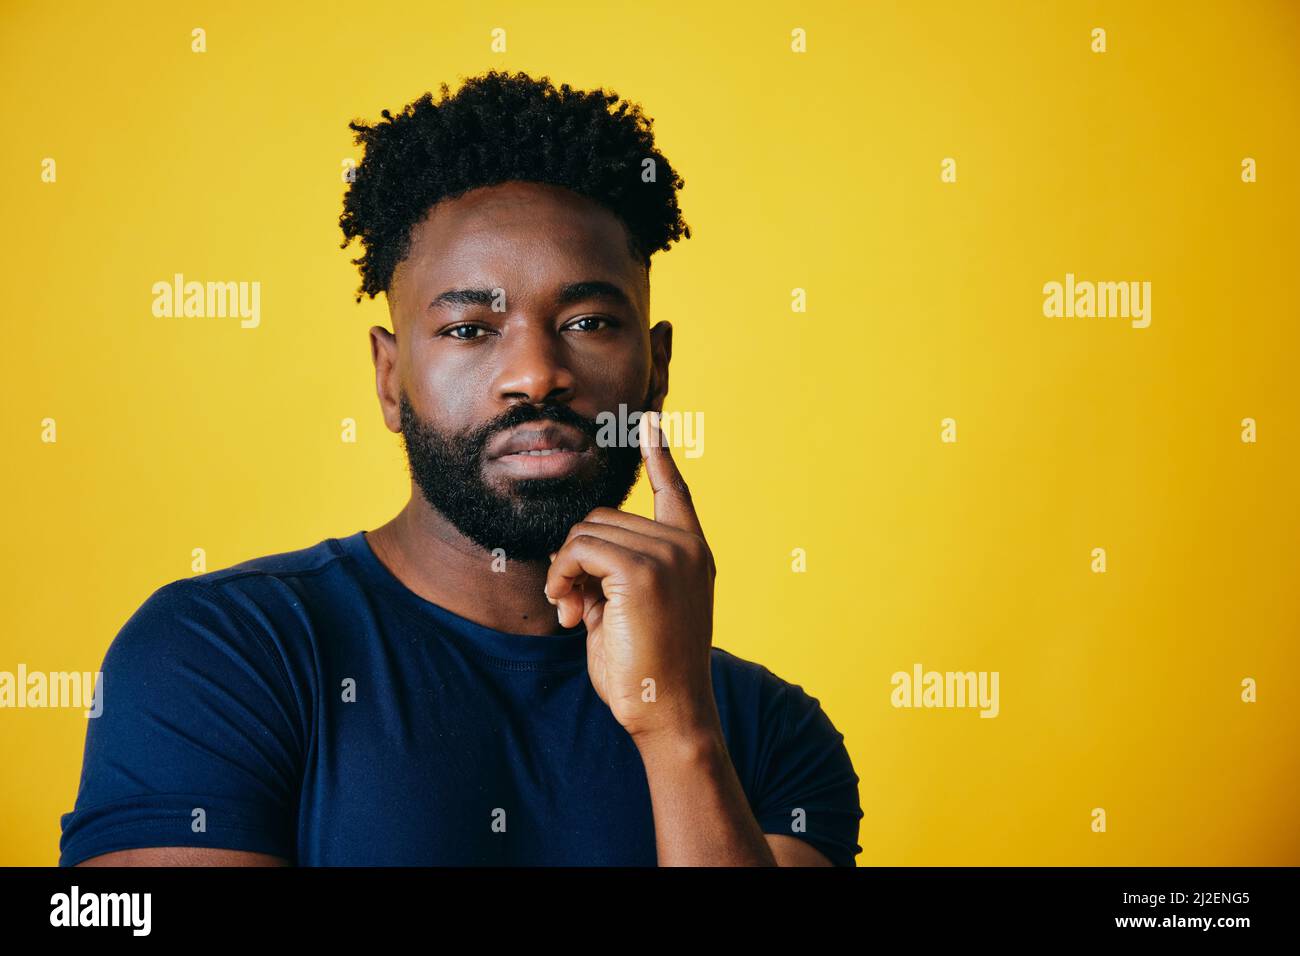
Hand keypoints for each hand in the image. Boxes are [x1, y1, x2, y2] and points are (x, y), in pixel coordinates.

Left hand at [544, 411, 717, 743]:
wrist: (669, 713)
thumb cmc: (647, 670)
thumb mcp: (630, 610)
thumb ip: (612, 573)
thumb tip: (573, 553)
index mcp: (692, 553)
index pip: (675, 492)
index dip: (660, 456)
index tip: (650, 422)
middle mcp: (686, 546)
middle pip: (603, 517)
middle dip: (576, 559)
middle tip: (571, 605)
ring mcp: (668, 555)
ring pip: (586, 532)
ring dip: (564, 570)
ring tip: (571, 612)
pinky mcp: (642, 570)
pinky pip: (579, 550)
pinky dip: (562, 576)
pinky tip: (567, 610)